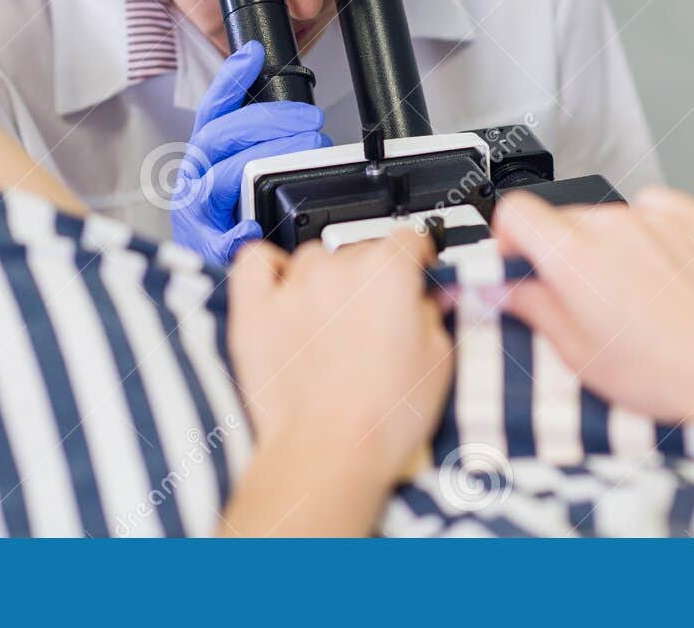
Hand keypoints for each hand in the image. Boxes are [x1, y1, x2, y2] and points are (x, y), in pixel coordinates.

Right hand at [171, 41, 329, 263]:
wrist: (206, 273)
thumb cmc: (225, 219)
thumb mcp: (237, 172)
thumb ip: (255, 144)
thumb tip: (293, 116)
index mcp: (204, 156)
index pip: (213, 111)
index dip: (231, 80)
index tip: (253, 55)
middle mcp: (195, 177)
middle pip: (222, 136)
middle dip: (269, 120)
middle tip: (311, 118)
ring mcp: (198, 211)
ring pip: (222, 176)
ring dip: (266, 159)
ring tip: (306, 149)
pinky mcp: (206, 247)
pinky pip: (219, 237)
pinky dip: (236, 230)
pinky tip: (254, 222)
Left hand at [223, 231, 453, 533]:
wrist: (329, 455)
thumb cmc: (383, 418)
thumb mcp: (438, 362)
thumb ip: (435, 315)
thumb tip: (430, 299)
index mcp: (389, 272)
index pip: (409, 238)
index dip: (418, 256)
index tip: (417, 271)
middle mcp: (339, 269)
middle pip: (361, 249)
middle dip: (374, 278)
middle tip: (378, 318)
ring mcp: (293, 286)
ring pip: (314, 257)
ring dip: (326, 278)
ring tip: (332, 320)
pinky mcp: (255, 309)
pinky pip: (255, 261)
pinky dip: (269, 268)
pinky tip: (282, 288)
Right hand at [495, 186, 693, 474]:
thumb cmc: (666, 372)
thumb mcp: (579, 354)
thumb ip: (532, 309)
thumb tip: (502, 289)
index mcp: (574, 256)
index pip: (516, 211)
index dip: (508, 238)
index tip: (518, 262)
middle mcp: (615, 224)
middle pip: (565, 218)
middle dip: (562, 251)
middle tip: (581, 298)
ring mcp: (661, 218)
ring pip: (613, 217)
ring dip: (610, 245)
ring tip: (635, 295)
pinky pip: (659, 209)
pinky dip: (654, 232)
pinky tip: (665, 272)